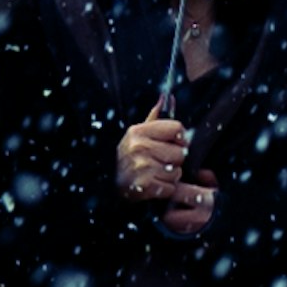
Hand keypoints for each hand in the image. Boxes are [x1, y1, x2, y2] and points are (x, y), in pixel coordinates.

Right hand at [116, 115, 215, 238]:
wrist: (106, 183)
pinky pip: (170, 188)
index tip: (173, 144)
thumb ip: (156, 117)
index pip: (177, 128)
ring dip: (169, 177)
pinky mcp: (143, 186)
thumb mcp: (138, 134)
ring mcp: (141, 167)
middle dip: (174, 160)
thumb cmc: (127, 157)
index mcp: (139, 131)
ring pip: (176, 173)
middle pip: (180, 153)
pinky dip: (164, 190)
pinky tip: (152, 185)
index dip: (180, 138)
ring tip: (154, 174)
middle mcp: (139, 147)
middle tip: (159, 163)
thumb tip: (167, 97)